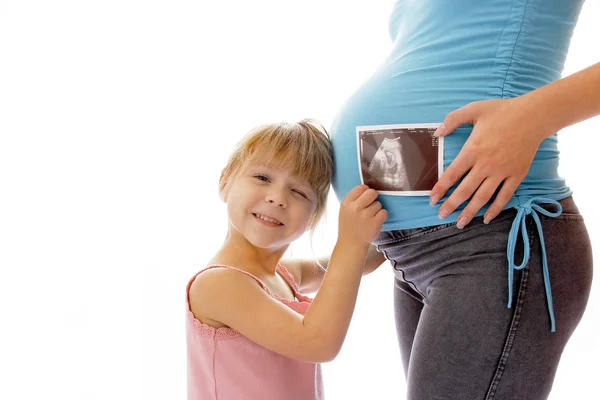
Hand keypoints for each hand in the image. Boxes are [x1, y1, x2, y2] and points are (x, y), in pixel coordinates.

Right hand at [339, 185, 387, 245]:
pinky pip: (384, 212)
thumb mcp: (344, 210)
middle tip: (371, 203)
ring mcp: (365, 216)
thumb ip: (353, 199)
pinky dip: (382, 216)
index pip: (360, 187)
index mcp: (346, 203)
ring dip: (377, 209)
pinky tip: (376, 221)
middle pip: (371, 192)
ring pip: (378, 203)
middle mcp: (355, 208)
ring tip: (370, 217)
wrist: (351, 244)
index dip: (365, 190)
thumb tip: (366, 188)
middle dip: (374, 196)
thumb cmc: (349, 226)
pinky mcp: (375, 223)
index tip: (365, 196)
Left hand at [430, 97, 550, 227]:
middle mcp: (486, 164)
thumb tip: (437, 132)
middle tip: (441, 215)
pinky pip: (504, 196)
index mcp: (473, 149)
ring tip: (460, 223)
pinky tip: (486, 218)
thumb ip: (453, 119)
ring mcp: (502, 171)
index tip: (432, 199)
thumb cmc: (503, 111)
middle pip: (465, 190)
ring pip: (483, 197)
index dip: (441, 188)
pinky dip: (495, 209)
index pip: (452, 174)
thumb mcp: (474, 109)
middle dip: (451, 205)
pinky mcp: (516, 175)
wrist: (534, 116)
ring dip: (470, 212)